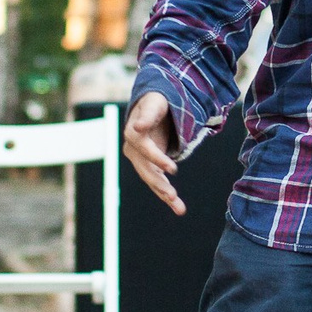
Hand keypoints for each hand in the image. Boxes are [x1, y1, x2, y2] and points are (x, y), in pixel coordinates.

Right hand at [123, 91, 187, 215]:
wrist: (153, 109)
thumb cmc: (155, 103)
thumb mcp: (154, 103)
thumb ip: (148, 114)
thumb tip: (138, 127)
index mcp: (133, 133)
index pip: (144, 148)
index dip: (157, 158)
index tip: (172, 169)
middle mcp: (133, 150)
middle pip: (145, 170)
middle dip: (159, 184)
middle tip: (172, 195)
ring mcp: (140, 161)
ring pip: (152, 180)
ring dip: (165, 195)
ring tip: (179, 208)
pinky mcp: (150, 167)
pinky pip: (158, 183)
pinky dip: (167, 196)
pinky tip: (178, 208)